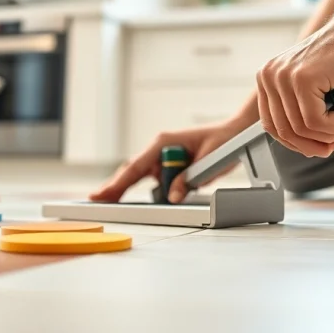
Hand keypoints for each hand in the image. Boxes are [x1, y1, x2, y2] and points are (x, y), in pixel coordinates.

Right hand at [89, 115, 252, 203]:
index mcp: (163, 141)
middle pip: (133, 172)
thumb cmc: (222, 139)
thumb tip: (172, 196)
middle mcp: (159, 148)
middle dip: (118, 187)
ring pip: (147, 178)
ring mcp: (164, 156)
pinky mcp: (171, 164)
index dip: (117, 183)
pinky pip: (160, 180)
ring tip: (160, 186)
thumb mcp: (207, 161)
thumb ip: (188, 179)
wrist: (235, 132)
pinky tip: (163, 189)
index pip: (135, 166)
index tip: (101, 195)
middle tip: (99, 201)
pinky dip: (160, 188)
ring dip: (150, 188)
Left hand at [257, 13, 333, 157]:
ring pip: (302, 129)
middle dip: (314, 145)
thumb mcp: (314, 88)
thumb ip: (303, 110)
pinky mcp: (302, 79)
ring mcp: (283, 76)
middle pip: (285, 131)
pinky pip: (316, 121)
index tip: (321, 145)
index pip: (273, 126)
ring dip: (331, 134)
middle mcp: (269, 76)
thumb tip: (307, 148)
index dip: (298, 143)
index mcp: (267, 78)